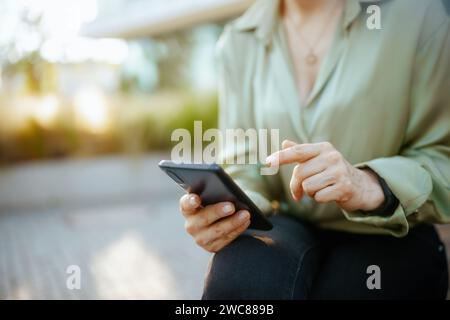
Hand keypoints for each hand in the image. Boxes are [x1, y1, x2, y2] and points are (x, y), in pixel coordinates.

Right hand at [179, 193, 250, 252]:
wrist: (221, 220)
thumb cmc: (216, 202)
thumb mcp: (212, 196)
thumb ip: (214, 193)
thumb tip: (227, 192)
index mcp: (188, 209)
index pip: (186, 204)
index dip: (190, 201)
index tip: (197, 198)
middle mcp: (191, 225)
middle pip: (203, 218)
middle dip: (218, 212)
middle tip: (231, 206)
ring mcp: (201, 238)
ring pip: (217, 231)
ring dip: (233, 222)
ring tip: (245, 214)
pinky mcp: (212, 247)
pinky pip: (227, 238)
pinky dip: (238, 229)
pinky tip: (246, 222)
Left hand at [266, 140, 384, 211]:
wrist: (361, 186)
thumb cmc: (333, 172)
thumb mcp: (319, 159)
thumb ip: (301, 152)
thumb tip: (283, 143)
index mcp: (323, 148)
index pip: (298, 151)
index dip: (281, 157)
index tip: (267, 162)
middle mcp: (332, 156)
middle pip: (300, 173)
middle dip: (297, 185)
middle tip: (300, 191)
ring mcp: (339, 171)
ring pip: (308, 186)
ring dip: (310, 193)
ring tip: (320, 189)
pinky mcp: (344, 186)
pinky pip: (319, 197)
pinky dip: (320, 199)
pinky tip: (329, 194)